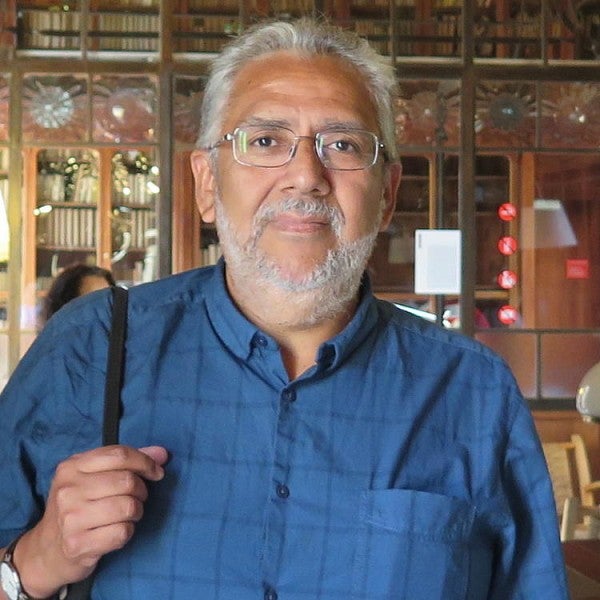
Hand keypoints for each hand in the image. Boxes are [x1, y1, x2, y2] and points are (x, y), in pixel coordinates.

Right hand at [12, 445, 167, 597]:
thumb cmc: (78, 506)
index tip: (157, 472)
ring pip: (128, 507)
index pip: (119, 454)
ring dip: (136, 512)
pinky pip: (122, 532)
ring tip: (127, 515)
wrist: (46, 550)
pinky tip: (116, 532)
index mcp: (71, 466)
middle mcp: (68, 490)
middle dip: (142, 490)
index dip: (145, 462)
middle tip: (138, 498)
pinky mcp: (77, 545)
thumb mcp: (94, 477)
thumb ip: (129, 461)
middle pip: (127, 481)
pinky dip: (127, 532)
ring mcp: (70, 518)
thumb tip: (162, 454)